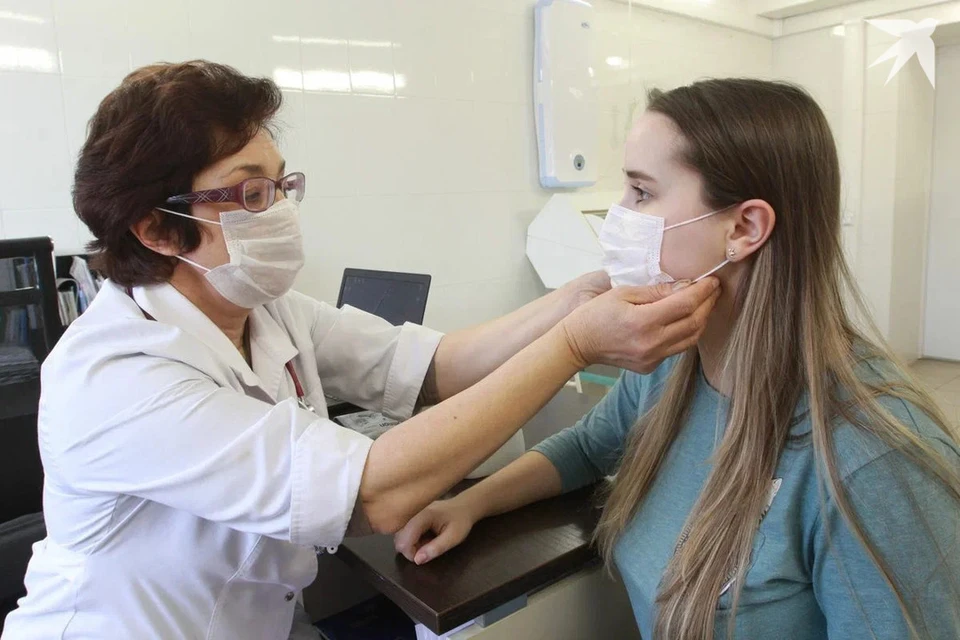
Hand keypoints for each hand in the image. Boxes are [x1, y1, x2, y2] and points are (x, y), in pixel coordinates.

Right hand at [394, 499, 476, 564]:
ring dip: (410, 544)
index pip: (404, 539)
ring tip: (426, 542)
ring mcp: (410, 513)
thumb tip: (417, 560)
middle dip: (409, 549)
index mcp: (423, 516)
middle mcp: (412, 512)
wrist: (463, 506)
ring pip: (398, 535)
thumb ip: (436, 548)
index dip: (411, 553)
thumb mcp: (454, 537)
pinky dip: (410, 538)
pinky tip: (423, 537)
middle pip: (398, 538)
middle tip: (427, 548)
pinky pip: (403, 530)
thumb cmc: (461, 522)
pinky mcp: (411, 515)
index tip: (425, 555)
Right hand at [558, 278, 720, 373]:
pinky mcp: (651, 366)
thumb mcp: (623, 293)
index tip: (713, 280)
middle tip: (713, 290)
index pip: (686, 304)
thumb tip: (685, 286)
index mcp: (644, 321)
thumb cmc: (596, 313)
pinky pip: (677, 348)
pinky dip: (686, 332)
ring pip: (691, 339)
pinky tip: (683, 320)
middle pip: (694, 322)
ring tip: (704, 304)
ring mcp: (653, 358)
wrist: (578, 344)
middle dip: (708, 304)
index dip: (704, 290)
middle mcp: (652, 343)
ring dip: (702, 320)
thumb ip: (656, 291)